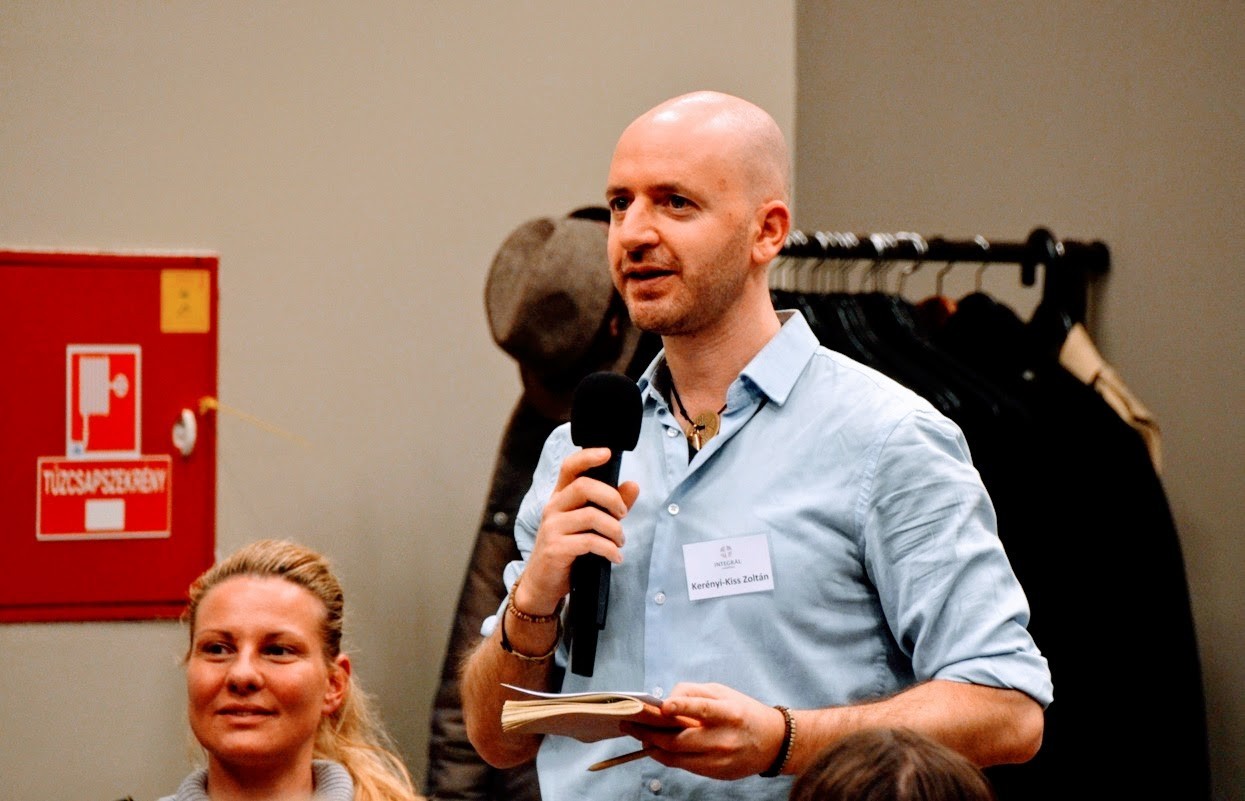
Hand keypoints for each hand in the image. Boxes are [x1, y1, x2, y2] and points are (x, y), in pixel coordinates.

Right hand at [514, 447, 638, 615]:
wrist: (543, 583)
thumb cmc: (568, 549)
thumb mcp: (590, 524)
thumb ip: (611, 504)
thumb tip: (632, 485)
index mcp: (561, 497)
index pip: (570, 467)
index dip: (587, 456)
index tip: (607, 453)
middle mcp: (553, 508)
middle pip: (584, 486)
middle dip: (612, 498)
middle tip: (622, 514)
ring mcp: (552, 528)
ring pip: (590, 515)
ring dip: (614, 529)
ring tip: (620, 541)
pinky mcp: (556, 548)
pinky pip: (589, 542)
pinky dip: (609, 549)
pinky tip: (615, 557)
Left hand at [620, 682, 786, 779]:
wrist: (773, 742)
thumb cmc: (744, 712)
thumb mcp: (723, 692)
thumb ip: (695, 693)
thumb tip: (667, 700)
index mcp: (728, 713)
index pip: (702, 709)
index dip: (681, 707)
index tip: (662, 706)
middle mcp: (724, 738)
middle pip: (680, 739)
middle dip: (651, 733)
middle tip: (631, 725)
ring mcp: (720, 759)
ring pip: (678, 758)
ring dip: (653, 747)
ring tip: (638, 738)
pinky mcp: (717, 773)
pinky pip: (684, 767)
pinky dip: (667, 758)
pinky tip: (656, 749)